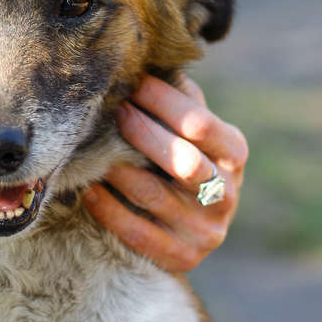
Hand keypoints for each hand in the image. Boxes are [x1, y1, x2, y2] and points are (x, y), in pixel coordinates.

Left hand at [82, 74, 247, 271]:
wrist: (185, 228)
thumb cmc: (179, 160)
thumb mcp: (189, 131)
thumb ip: (179, 102)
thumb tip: (150, 63)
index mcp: (233, 154)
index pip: (201, 125)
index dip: (164, 102)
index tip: (132, 84)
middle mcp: (226, 194)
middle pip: (182, 160)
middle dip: (141, 133)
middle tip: (111, 113)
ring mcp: (206, 231)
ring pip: (151, 194)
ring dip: (117, 168)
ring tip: (91, 148)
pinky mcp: (182, 258)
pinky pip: (136, 232)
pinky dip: (107, 207)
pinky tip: (87, 189)